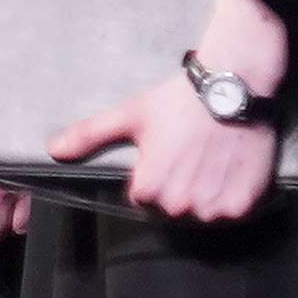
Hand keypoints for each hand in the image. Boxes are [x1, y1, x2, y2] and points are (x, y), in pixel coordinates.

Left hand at [46, 67, 277, 224]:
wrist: (236, 84)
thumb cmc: (179, 100)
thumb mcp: (130, 115)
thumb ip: (89, 135)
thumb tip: (53, 150)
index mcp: (149, 190)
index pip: (144, 200)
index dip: (154, 175)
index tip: (166, 153)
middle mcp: (181, 206)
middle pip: (174, 209)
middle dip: (179, 187)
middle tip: (190, 154)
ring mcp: (215, 208)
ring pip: (204, 213)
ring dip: (206, 194)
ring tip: (211, 160)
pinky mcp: (244, 204)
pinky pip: (233, 211)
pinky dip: (233, 195)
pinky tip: (230, 168)